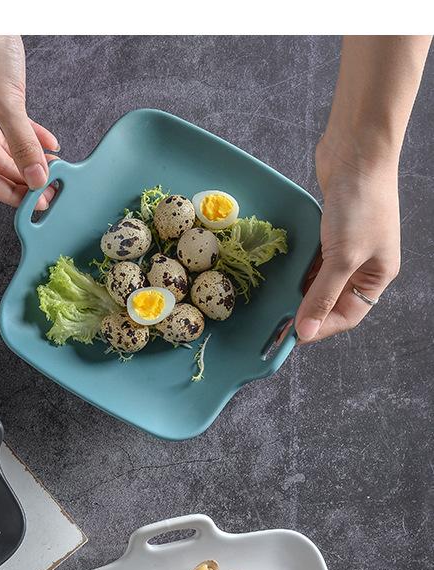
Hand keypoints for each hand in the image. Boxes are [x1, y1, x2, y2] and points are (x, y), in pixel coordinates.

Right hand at [0, 36, 58, 209]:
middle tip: (49, 193)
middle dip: (24, 180)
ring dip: (30, 160)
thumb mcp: (7, 104)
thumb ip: (23, 144)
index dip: (9, 194)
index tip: (34, 204)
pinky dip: (31, 138)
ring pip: (7, 149)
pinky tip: (50, 146)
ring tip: (54, 172)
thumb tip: (36, 178)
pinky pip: (13, 129)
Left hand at [295, 144, 400, 343]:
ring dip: (299, 290)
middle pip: (331, 300)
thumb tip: (306, 331)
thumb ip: (321, 296)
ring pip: (319, 281)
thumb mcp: (342, 257)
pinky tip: (281, 275)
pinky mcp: (330, 231)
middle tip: (276, 321)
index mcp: (377, 275)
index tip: (289, 336)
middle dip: (306, 310)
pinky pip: (312, 261)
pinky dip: (298, 269)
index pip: (346, 316)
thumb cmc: (359, 204)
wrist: (357, 150)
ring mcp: (347, 247)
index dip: (319, 328)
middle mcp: (364, 264)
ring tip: (275, 301)